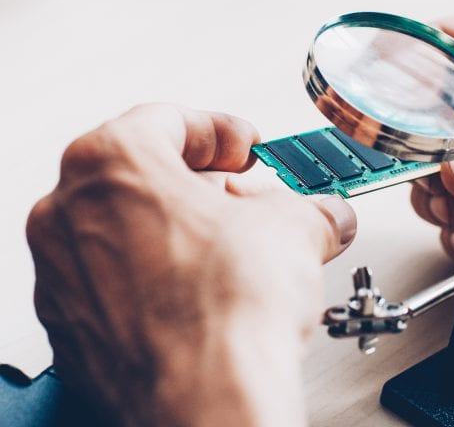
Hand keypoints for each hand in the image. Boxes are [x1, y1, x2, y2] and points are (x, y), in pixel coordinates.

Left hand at [27, 104, 356, 425]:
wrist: (208, 398)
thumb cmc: (228, 310)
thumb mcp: (295, 229)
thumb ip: (310, 208)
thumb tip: (325, 215)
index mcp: (112, 163)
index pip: (168, 121)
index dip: (220, 131)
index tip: (244, 147)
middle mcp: (68, 214)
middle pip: (142, 176)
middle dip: (203, 185)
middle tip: (246, 200)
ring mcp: (62, 275)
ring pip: (126, 231)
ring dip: (180, 233)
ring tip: (232, 252)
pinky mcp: (73, 329)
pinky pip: (115, 285)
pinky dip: (156, 280)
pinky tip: (203, 296)